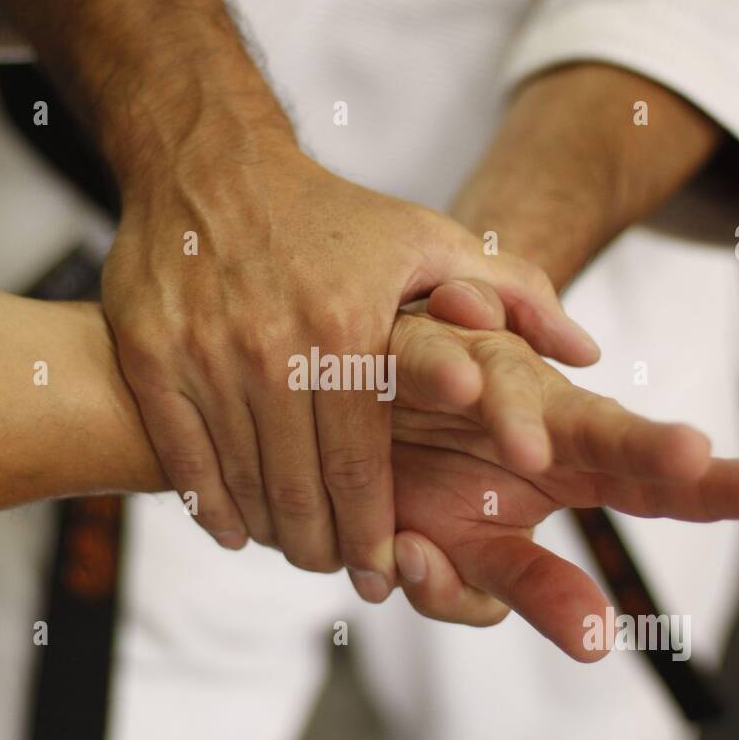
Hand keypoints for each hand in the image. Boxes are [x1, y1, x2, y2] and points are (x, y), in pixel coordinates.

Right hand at [103, 143, 598, 600]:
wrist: (213, 166)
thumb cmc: (332, 215)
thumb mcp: (432, 239)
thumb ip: (516, 295)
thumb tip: (585, 350)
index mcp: (347, 328)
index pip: (361, 467)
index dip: (372, 533)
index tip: (383, 573)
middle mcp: (273, 348)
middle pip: (300, 488)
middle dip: (325, 548)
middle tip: (341, 573)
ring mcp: (205, 356)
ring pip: (243, 480)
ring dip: (273, 532)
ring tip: (299, 551)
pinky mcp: (152, 358)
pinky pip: (183, 457)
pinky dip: (209, 505)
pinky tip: (236, 530)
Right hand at [371, 283, 738, 647]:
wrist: (352, 419)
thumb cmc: (424, 486)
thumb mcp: (479, 558)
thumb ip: (535, 593)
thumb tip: (592, 641)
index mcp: (567, 458)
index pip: (647, 478)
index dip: (709, 486)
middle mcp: (536, 408)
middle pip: (599, 426)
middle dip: (642, 442)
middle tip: (689, 457)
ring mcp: (478, 372)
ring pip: (509, 387)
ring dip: (516, 413)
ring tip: (528, 449)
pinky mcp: (413, 347)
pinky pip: (423, 356)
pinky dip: (436, 365)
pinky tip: (455, 380)